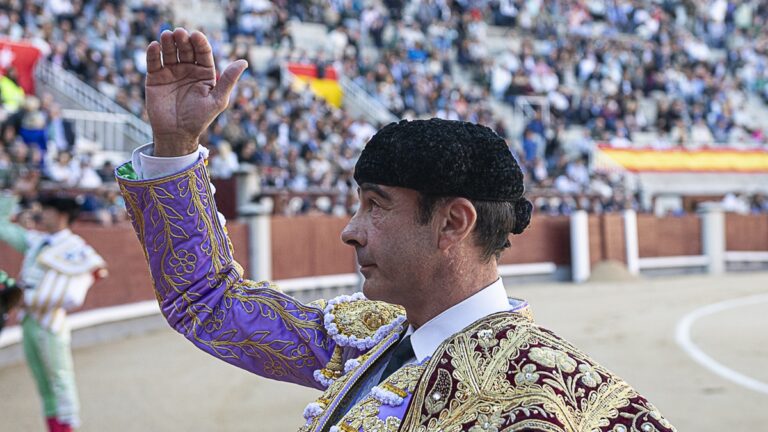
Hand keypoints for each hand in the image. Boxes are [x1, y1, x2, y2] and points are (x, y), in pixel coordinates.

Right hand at [145, 28, 247, 156]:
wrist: (176, 134)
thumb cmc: (200, 119)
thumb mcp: (217, 100)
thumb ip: (228, 80)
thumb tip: (244, 62)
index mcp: (204, 72)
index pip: (203, 52)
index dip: (200, 43)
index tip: (196, 35)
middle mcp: (188, 69)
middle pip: (185, 49)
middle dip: (182, 40)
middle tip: (179, 33)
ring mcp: (171, 72)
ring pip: (169, 52)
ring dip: (168, 42)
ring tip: (167, 35)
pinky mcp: (155, 77)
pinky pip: (154, 62)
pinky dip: (153, 53)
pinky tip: (155, 46)